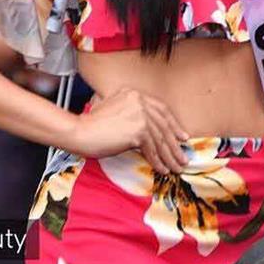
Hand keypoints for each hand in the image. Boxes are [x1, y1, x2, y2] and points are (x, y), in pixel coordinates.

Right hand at [70, 86, 189, 174]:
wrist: (80, 132)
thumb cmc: (92, 125)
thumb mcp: (114, 110)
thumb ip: (131, 114)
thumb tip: (150, 133)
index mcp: (134, 94)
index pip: (160, 109)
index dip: (173, 124)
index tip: (182, 136)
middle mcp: (139, 101)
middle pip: (163, 124)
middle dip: (175, 143)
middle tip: (183, 156)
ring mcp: (139, 115)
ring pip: (160, 139)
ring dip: (170, 156)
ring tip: (176, 167)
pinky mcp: (137, 131)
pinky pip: (152, 149)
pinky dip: (158, 161)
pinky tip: (163, 169)